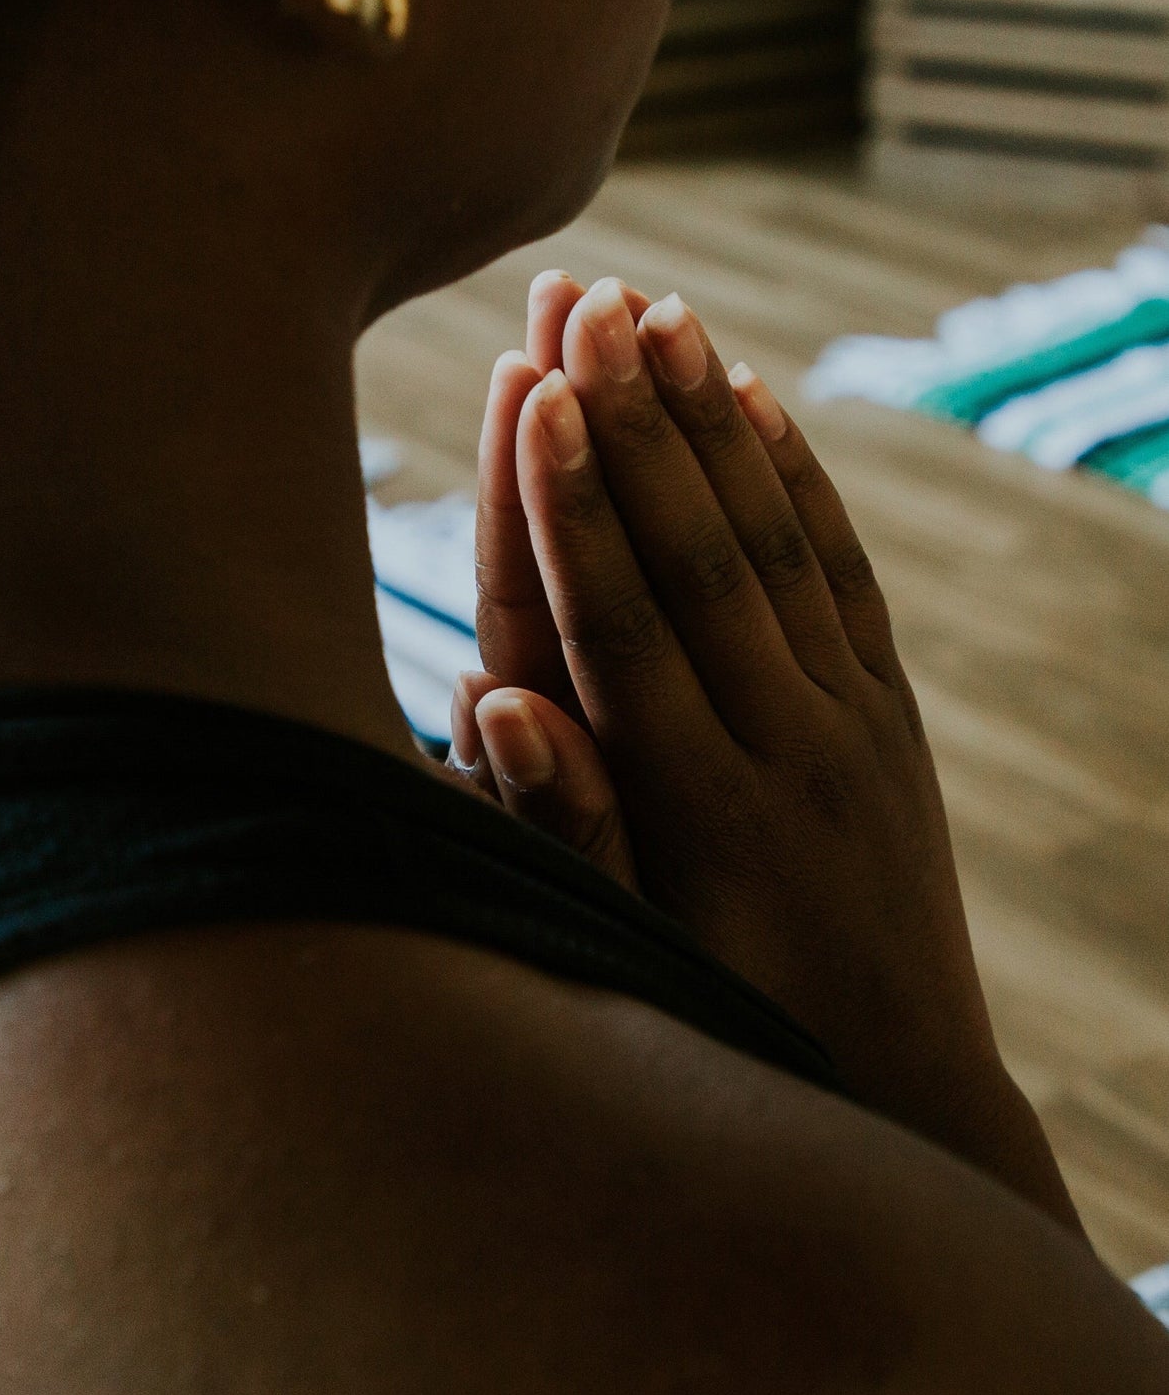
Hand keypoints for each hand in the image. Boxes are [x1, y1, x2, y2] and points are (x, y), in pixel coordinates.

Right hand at [452, 273, 1081, 1233]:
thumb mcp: (632, 962)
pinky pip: (848, 577)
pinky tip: (761, 404)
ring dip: (717, 424)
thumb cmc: (730, 1040)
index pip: (625, 624)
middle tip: (593, 300)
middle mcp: (790, 748)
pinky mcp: (892, 721)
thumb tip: (487, 700)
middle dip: (642, 423)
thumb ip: (561, 830)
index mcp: (705, 813)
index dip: (576, 503)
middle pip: (703, 556)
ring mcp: (854, 726)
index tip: (543, 389)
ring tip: (666, 312)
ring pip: (777, 547)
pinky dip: (802, 484)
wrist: (906, 1094)